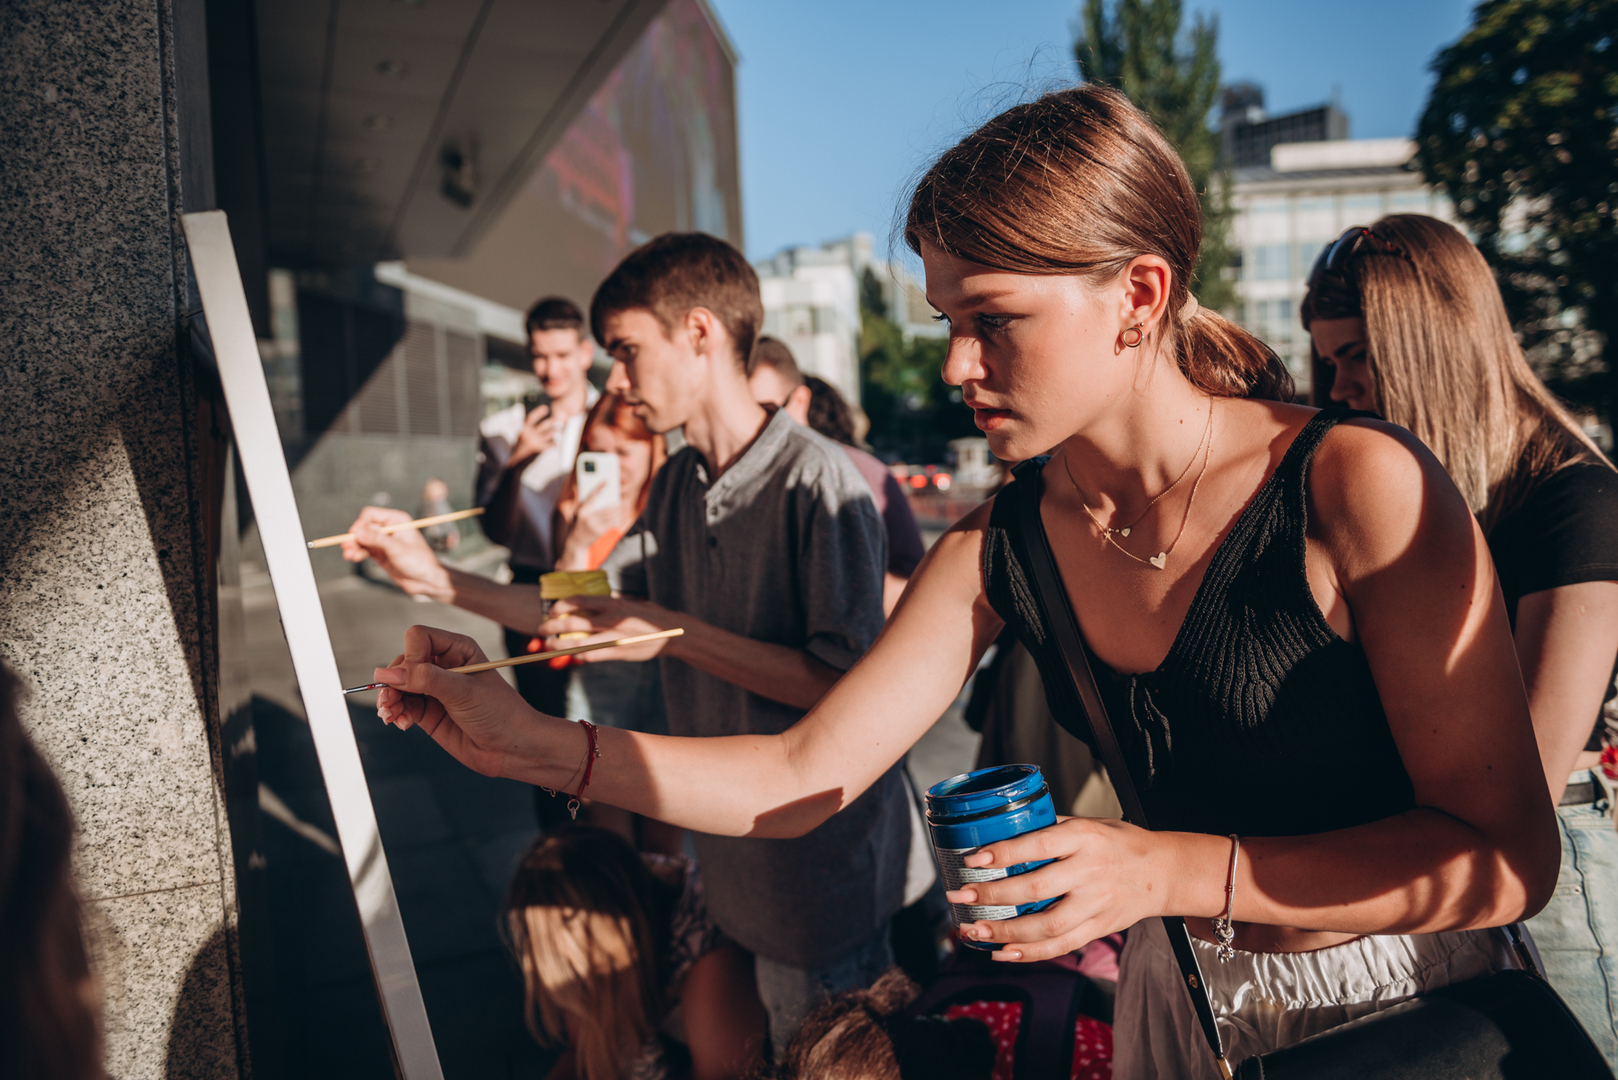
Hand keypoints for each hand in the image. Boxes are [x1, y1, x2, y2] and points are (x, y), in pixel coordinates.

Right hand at [339, 507, 451, 600]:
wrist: (426, 580)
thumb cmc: (418, 561)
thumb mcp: (397, 549)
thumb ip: (377, 539)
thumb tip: (357, 532)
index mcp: (397, 520)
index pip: (371, 514)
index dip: (360, 523)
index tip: (353, 535)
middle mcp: (389, 528)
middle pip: (364, 527)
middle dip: (354, 537)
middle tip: (345, 547)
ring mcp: (384, 541)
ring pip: (362, 539)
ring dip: (353, 546)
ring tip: (348, 555)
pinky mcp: (380, 553)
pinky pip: (364, 549)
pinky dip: (357, 552)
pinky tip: (353, 557)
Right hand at [373, 625, 555, 777]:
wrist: (512, 748)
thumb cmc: (499, 713)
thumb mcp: (463, 692)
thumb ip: (424, 680)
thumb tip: (384, 673)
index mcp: (458, 649)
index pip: (418, 638)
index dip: (411, 656)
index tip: (414, 678)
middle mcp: (444, 665)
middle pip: (403, 662)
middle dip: (393, 681)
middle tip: (391, 702)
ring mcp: (435, 689)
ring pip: (398, 685)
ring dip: (389, 699)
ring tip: (391, 716)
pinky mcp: (428, 711)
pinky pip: (402, 706)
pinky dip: (395, 713)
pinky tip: (400, 723)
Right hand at [508, 404, 557, 464]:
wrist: (516, 460)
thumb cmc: (521, 445)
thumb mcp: (522, 435)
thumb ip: (530, 428)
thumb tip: (542, 420)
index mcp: (524, 429)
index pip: (531, 418)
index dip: (538, 412)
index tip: (545, 408)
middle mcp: (528, 434)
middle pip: (543, 426)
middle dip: (552, 422)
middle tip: (558, 420)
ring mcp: (533, 442)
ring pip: (548, 434)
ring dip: (555, 431)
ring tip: (560, 429)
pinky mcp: (537, 449)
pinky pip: (549, 444)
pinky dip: (554, 443)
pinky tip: (558, 442)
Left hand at [538, 595, 680, 661]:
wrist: (672, 633)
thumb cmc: (650, 616)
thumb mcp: (630, 603)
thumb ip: (611, 603)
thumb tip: (590, 602)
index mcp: (614, 603)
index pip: (579, 601)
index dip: (560, 605)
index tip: (551, 609)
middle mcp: (612, 619)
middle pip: (574, 622)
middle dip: (553, 626)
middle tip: (542, 628)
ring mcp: (615, 637)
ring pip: (579, 642)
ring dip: (560, 644)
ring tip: (549, 645)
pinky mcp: (618, 652)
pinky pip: (592, 656)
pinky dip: (578, 656)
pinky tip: (571, 656)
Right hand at [556, 482, 627, 569]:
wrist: (576, 542)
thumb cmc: (577, 524)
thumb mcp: (575, 512)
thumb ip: (577, 499)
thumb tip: (575, 487)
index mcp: (582, 510)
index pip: (592, 495)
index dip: (599, 487)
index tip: (607, 481)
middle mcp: (588, 517)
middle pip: (607, 508)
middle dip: (616, 504)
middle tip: (622, 500)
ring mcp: (594, 525)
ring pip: (611, 516)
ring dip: (619, 512)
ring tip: (623, 508)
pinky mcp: (599, 532)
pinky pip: (612, 524)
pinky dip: (618, 520)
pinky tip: (621, 517)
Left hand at [944, 817, 1178, 961]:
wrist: (1163, 871)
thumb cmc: (1118, 842)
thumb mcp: (1087, 822)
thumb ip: (1049, 828)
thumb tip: (1001, 830)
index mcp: (1084, 837)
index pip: (1039, 845)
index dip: (1004, 854)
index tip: (973, 859)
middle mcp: (1090, 871)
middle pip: (1037, 888)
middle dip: (993, 895)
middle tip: (962, 896)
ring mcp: (1096, 903)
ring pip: (1047, 925)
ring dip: (1005, 932)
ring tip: (974, 930)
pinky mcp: (1100, 928)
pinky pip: (1062, 946)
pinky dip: (1030, 953)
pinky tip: (1003, 952)